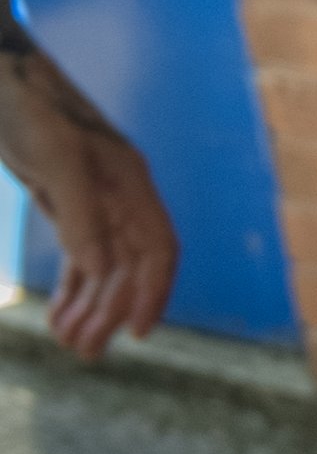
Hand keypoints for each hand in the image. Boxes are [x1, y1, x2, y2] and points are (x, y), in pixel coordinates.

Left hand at [0, 27, 179, 359]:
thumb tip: (102, 269)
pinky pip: (79, 253)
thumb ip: (80, 212)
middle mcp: (118, 191)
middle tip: (84, 352)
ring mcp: (92, 196)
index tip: (137, 333)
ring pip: (103, 264)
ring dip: (90, 305)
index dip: (153, 290)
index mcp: (128, 178)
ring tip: (69, 343)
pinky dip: (72, 286)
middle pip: (129, 264)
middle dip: (112, 309)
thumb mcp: (52, 153)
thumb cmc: (22, 101)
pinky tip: (59, 315)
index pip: (157, 246)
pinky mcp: (66, 199)